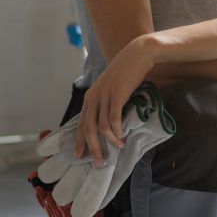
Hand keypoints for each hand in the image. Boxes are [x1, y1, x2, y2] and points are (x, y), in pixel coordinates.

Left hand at [75, 35, 154, 164]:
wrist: (137, 55)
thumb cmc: (126, 73)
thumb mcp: (111, 88)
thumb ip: (106, 103)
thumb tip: (108, 124)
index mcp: (90, 97)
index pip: (81, 124)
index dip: (79, 141)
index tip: (79, 155)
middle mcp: (93, 97)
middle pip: (88, 129)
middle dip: (92, 148)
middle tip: (100, 161)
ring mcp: (104, 95)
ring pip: (101, 126)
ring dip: (109, 141)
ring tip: (118, 148)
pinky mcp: (116, 94)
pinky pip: (114, 119)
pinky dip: (117, 131)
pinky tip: (122, 137)